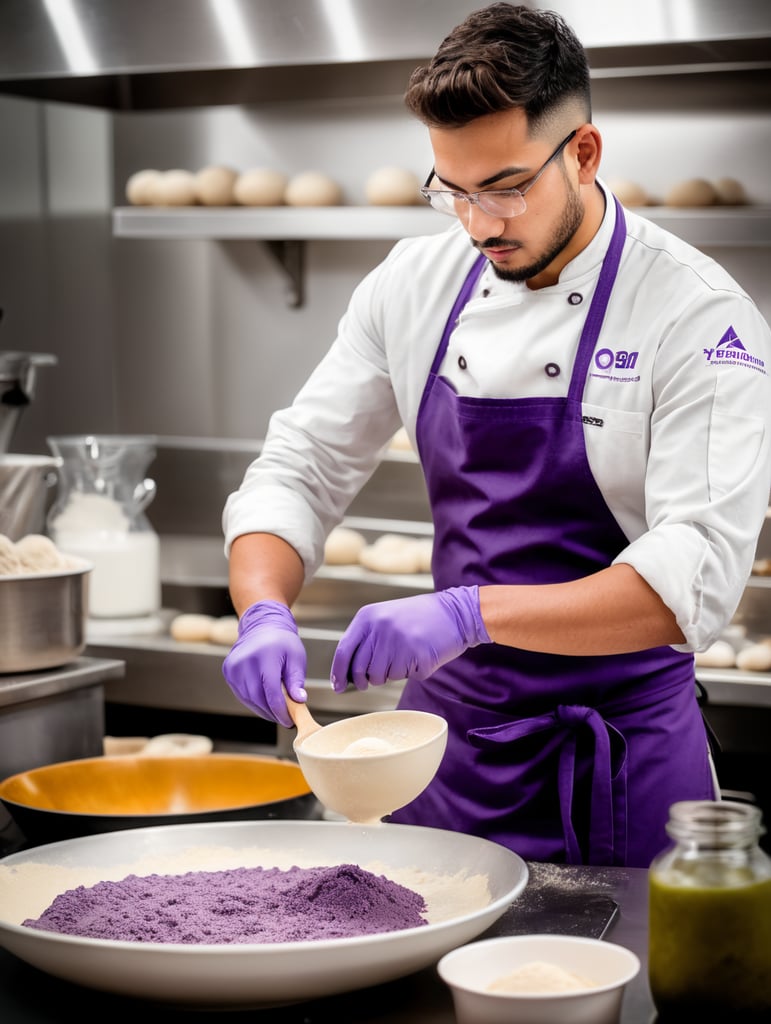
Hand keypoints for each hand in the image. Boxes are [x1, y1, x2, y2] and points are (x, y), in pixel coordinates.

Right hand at [222, 601, 306, 727]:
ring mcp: (234, 666)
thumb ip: (297, 681)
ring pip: (248, 698)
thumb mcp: (296, 658)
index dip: (280, 710)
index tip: (289, 720)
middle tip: (284, 719)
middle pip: (258, 698)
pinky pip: (241, 693)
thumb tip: (299, 700)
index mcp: (265, 657)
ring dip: (262, 708)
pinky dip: (253, 700)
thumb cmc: (282, 641)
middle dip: (272, 712)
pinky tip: (263, 700)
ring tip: (275, 710)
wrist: (262, 625)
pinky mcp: (228, 670)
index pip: (271, 692)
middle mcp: (246, 661)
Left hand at [331, 585, 489, 691]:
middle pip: (361, 670)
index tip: (338, 687)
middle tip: (377, 676)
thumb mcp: (385, 617)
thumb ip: (366, 640)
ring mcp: (399, 643)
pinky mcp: (418, 656)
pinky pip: (406, 677)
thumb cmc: (418, 618)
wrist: (456, 612)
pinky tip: (422, 654)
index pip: (344, 651)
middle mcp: (381, 629)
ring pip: (382, 677)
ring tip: (407, 654)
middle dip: (366, 679)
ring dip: (392, 673)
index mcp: (368, 617)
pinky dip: (413, 671)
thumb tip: (346, 673)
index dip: (338, 673)